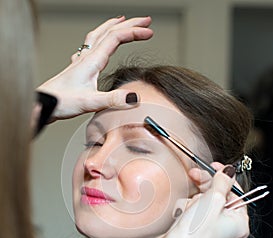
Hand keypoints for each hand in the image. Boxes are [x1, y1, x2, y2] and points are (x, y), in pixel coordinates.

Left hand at [37, 16, 152, 120]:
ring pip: (99, 36)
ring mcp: (81, 61)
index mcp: (92, 61)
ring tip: (122, 22)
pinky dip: (99, 39)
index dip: (134, 32)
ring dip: (113, 26)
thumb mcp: (90, 102)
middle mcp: (86, 57)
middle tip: (145, 21)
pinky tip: (97, 46)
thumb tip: (134, 97)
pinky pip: (90, 47)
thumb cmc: (61, 101)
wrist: (43, 104)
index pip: (116, 38)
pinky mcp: (77, 69)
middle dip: (130, 24)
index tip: (150, 32)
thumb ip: (112, 100)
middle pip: (109, 32)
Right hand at [149, 164, 249, 237]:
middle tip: (195, 175)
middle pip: (218, 196)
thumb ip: (222, 182)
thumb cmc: (195, 235)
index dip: (224, 178)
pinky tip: (181, 216)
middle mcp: (225, 228)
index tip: (214, 167)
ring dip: (192, 201)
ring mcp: (208, 229)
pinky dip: (184, 210)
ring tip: (188, 209)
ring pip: (202, 202)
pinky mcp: (193, 230)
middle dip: (205, 186)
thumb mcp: (213, 200)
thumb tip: (228, 172)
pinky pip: (191, 211)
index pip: (235, 193)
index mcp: (238, 223)